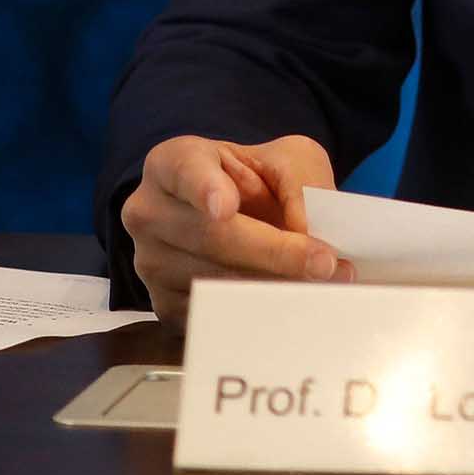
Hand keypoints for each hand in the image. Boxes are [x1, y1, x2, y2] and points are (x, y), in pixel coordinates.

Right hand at [121, 134, 348, 321]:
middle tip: (324, 263)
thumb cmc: (260, 179)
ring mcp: (150, 262)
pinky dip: (255, 310)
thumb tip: (309, 234)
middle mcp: (149, 211)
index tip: (225, 208)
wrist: (243, 212)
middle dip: (273, 252)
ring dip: (272, 285)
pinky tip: (290, 304)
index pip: (184, 170)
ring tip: (322, 284)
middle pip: (210, 236)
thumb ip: (302, 186)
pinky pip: (211, 313)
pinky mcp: (164, 303)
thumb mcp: (290, 161)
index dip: (204, 189)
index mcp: (172, 162)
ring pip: (212, 280)